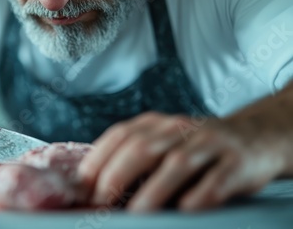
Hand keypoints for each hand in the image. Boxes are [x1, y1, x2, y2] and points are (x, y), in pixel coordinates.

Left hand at [78, 112, 287, 211]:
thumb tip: (95, 188)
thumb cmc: (196, 148)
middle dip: (116, 176)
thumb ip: (135, 158)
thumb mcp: (164, 142)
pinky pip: (215, 181)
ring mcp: (210, 142)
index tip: (83, 186)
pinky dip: (198, 197)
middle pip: (142, 148)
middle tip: (102, 203)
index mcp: (157, 123)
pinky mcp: (236, 162)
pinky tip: (184, 209)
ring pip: (177, 164)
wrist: (254, 137)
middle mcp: (180, 128)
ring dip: (152, 192)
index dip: (98, 160)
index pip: (120, 135)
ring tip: (135, 214)